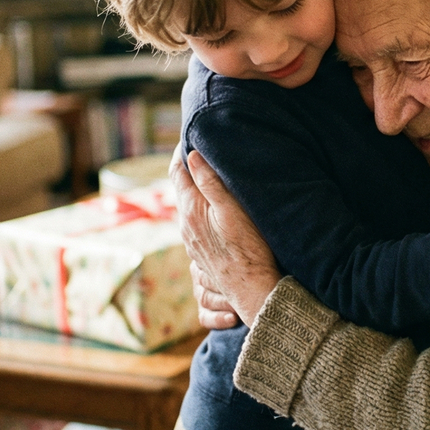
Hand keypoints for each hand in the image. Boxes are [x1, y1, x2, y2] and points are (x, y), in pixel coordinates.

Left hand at [171, 151, 282, 325]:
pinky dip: (200, 210)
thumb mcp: (232, 210)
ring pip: (188, 208)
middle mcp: (185, 225)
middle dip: (188, 171)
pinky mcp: (200, 253)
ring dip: (194, 192)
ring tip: (207, 178)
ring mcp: (191, 241)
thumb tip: (191, 156)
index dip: (181, 154)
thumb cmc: (249, 248)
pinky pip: (194, 224)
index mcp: (191, 210)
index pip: (177, 173)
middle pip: (181, 190)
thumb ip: (210, 183)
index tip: (188, 139)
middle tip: (199, 152)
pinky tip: (213, 211)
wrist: (251, 290)